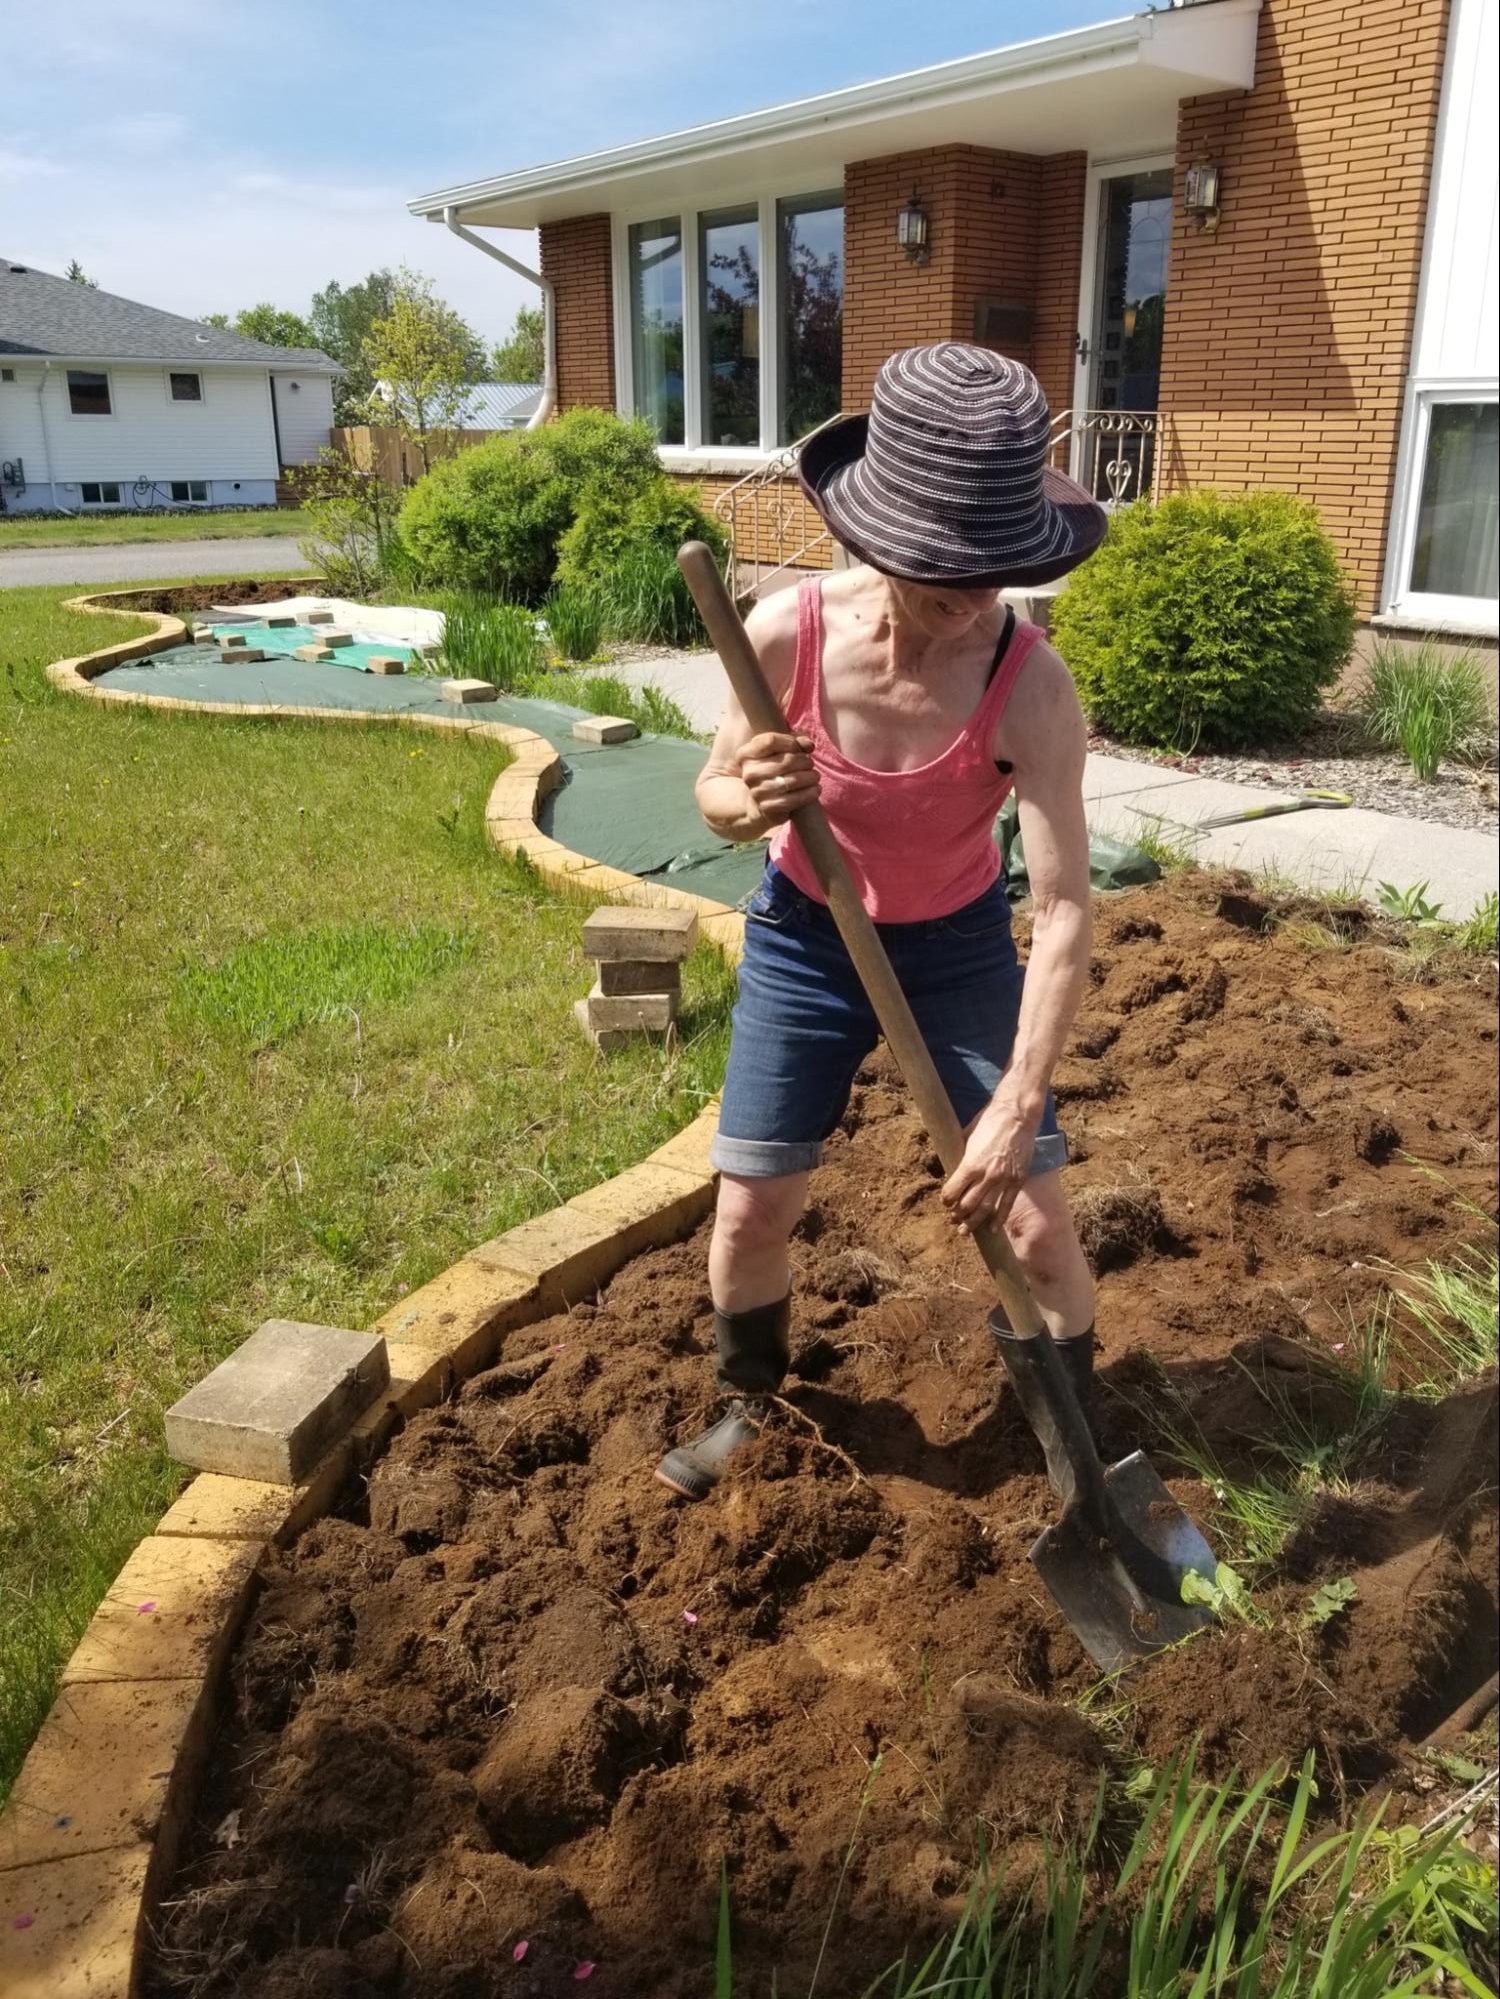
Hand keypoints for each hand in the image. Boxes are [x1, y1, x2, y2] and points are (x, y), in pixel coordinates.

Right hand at [738, 732, 818, 824]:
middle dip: (805, 762)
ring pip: (793, 780)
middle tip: (810, 764)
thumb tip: (808, 745)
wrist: (759, 801)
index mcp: (745, 755)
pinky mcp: (767, 808)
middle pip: (787, 761)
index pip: (771, 741)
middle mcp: (748, 773)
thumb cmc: (773, 769)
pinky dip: (809, 794)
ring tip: (815, 776)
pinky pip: (793, 799)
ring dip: (810, 777)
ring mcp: (757, 791)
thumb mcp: (778, 750)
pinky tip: (815, 790)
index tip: (800, 748)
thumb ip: (795, 741)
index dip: (791, 742)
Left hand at [941, 1089, 1038, 1231]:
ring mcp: (1003, 1179)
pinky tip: (993, 1229)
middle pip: (967, 1205)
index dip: (946, 1200)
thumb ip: (961, 1156)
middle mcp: (986, 1175)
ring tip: (965, 1231)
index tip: (945, 1202)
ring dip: (973, 1223)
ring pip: (986, 1209)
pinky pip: (1007, 1204)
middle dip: (957, 1215)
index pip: (952, 1192)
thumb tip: (953, 1169)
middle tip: (953, 1219)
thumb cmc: (989, 1121)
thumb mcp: (967, 1137)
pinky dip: (999, 1219)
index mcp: (970, 1164)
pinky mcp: (1018, 1180)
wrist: (1017, 1114)